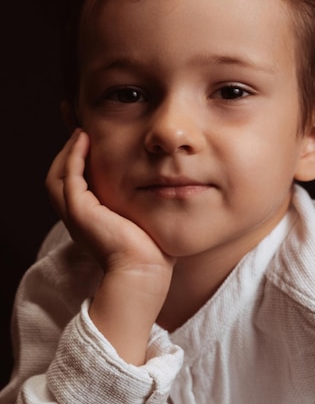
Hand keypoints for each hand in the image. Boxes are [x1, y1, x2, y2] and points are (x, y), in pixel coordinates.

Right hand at [46, 129, 172, 274]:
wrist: (145, 273)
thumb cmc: (153, 253)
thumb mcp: (146, 221)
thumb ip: (146, 205)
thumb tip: (167, 189)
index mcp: (90, 221)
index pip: (75, 186)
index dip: (78, 163)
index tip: (90, 142)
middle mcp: (77, 218)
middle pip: (59, 178)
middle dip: (67, 152)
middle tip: (80, 130)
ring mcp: (75, 215)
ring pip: (58, 175)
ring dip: (68, 152)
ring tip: (81, 132)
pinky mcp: (79, 211)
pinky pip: (69, 176)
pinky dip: (74, 156)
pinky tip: (85, 140)